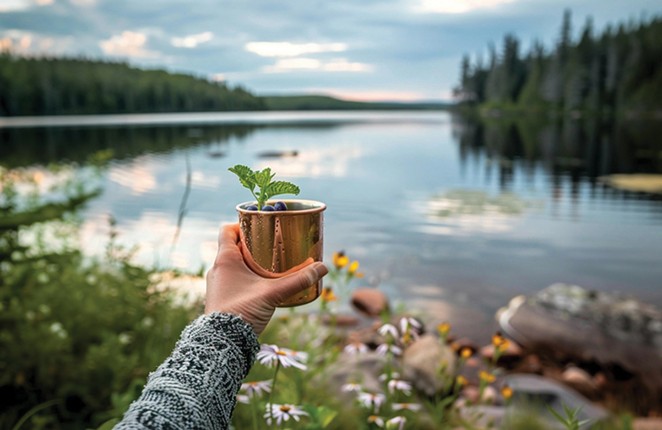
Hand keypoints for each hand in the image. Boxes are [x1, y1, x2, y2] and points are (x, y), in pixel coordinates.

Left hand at [205, 223, 327, 333]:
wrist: (222, 342)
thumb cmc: (242, 312)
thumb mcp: (273, 293)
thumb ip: (298, 280)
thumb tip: (323, 267)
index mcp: (225, 259)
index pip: (227, 230)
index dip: (241, 224)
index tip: (258, 225)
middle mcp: (217, 269)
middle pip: (232, 247)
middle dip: (251, 243)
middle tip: (270, 243)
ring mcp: (217, 284)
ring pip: (232, 264)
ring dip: (248, 261)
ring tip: (269, 263)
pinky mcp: (220, 299)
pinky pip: (232, 279)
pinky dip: (245, 277)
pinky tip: (261, 285)